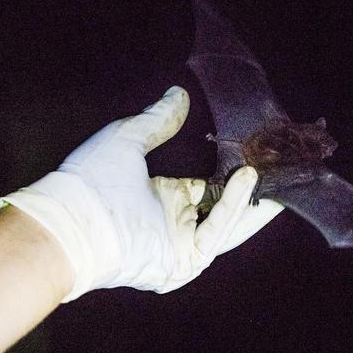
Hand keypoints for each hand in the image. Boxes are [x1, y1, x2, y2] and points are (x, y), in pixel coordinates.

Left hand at [0, 86, 282, 300]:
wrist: (70, 223)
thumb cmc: (91, 180)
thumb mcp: (128, 139)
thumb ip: (158, 120)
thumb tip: (179, 94)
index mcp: (161, 196)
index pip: (208, 185)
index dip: (231, 169)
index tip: (254, 150)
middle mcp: (175, 222)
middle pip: (225, 206)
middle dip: (253, 189)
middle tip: (280, 167)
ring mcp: (181, 243)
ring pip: (229, 222)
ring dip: (254, 200)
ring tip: (282, 176)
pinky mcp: (185, 259)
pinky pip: (216, 232)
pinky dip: (235, 207)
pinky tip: (249, 179)